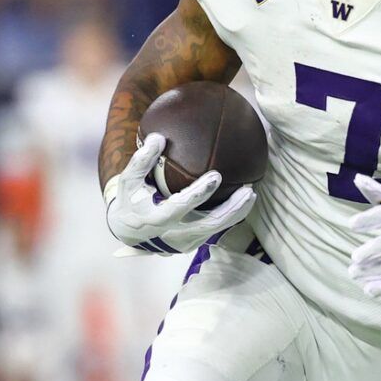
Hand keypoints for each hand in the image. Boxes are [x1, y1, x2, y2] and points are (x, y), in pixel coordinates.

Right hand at [104, 133, 254, 254]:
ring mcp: (185, 242)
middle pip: (209, 225)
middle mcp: (173, 235)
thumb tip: (159, 137)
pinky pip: (216, 229)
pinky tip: (243, 200)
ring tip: (251, 194)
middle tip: (248, 190)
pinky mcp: (193, 243)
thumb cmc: (130, 200)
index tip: (216, 176)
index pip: (180, 207)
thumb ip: (141, 161)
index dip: (198, 194)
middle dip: (231, 209)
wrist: (129, 231)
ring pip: (217, 229)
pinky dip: (231, 216)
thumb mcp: (128, 181)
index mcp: (156, 219)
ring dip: (236, 213)